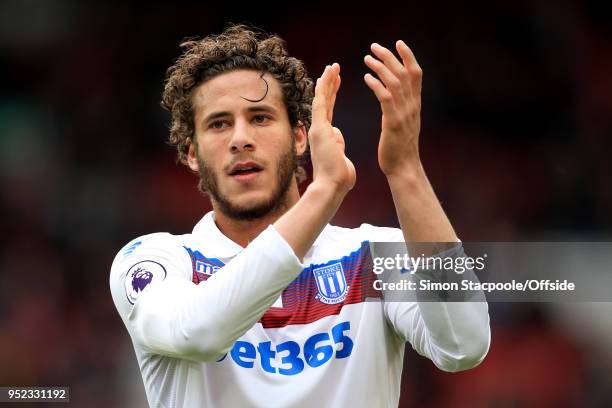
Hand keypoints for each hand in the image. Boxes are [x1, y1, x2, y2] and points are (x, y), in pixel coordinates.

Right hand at [308, 63, 355, 193]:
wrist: (332, 186)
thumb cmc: (339, 178)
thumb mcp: (341, 158)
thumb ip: (339, 146)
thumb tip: (338, 139)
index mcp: (326, 135)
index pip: (330, 110)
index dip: (333, 94)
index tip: (337, 81)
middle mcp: (320, 129)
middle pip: (325, 101)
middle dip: (329, 83)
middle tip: (334, 68)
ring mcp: (318, 128)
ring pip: (321, 99)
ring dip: (327, 82)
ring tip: (332, 66)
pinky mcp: (319, 128)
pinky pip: (321, 104)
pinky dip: (324, 89)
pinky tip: (326, 75)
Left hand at [364, 41, 422, 176]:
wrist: (403, 168)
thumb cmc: (399, 149)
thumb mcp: (404, 123)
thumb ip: (401, 108)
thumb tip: (396, 97)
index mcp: (415, 104)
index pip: (416, 74)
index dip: (408, 56)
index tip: (398, 43)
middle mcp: (412, 106)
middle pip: (405, 73)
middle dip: (390, 56)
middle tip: (374, 46)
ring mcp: (404, 113)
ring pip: (395, 82)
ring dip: (381, 67)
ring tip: (367, 58)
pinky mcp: (393, 122)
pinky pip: (386, 98)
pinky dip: (377, 85)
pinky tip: (366, 77)